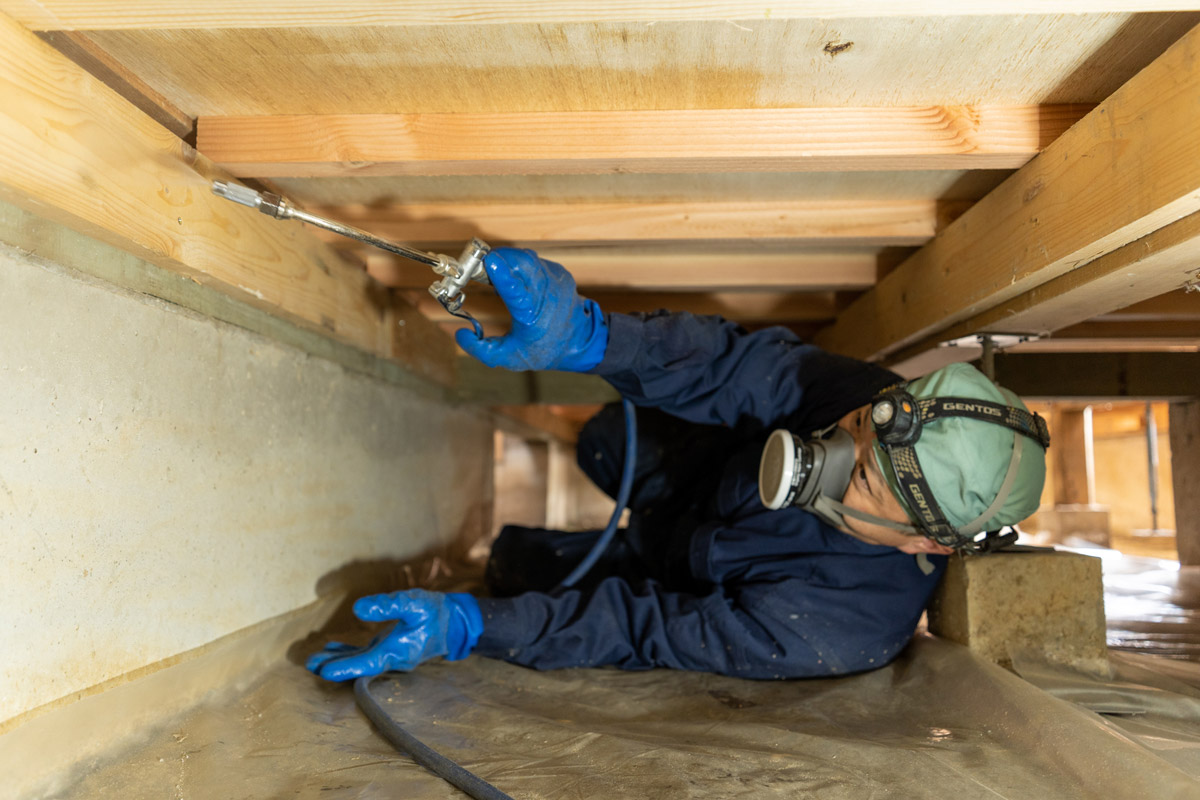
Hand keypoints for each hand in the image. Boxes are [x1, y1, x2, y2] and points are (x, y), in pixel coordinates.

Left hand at [306, 589, 482, 681]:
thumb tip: (358, 609)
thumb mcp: (414, 603)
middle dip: (336, 667)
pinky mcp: (391, 649)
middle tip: (310, 665)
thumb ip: (387, 605)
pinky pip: (366, 655)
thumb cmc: (435, 612)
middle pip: (359, 667)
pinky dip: (349, 654)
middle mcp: (392, 658)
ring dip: (339, 661)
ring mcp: (391, 655)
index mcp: (398, 651)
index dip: (345, 668)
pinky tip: (334, 648)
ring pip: (361, 662)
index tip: (324, 671)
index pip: (367, 663)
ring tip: (315, 660)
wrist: (455, 623)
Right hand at [455, 248, 607, 371]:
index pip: (517, 292)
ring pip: (525, 258)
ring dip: (505, 260)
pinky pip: (532, 260)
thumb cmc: (542, 349)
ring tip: (491, 273)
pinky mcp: (557, 271)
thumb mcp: (509, 357)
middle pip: (522, 264)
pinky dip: (517, 264)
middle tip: (477, 267)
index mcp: (532, 316)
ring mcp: (555, 279)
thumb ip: (480, 350)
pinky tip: (511, 276)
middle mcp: (547, 294)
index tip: (489, 261)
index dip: (503, 276)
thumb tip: (461, 334)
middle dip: (497, 259)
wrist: (579, 340)